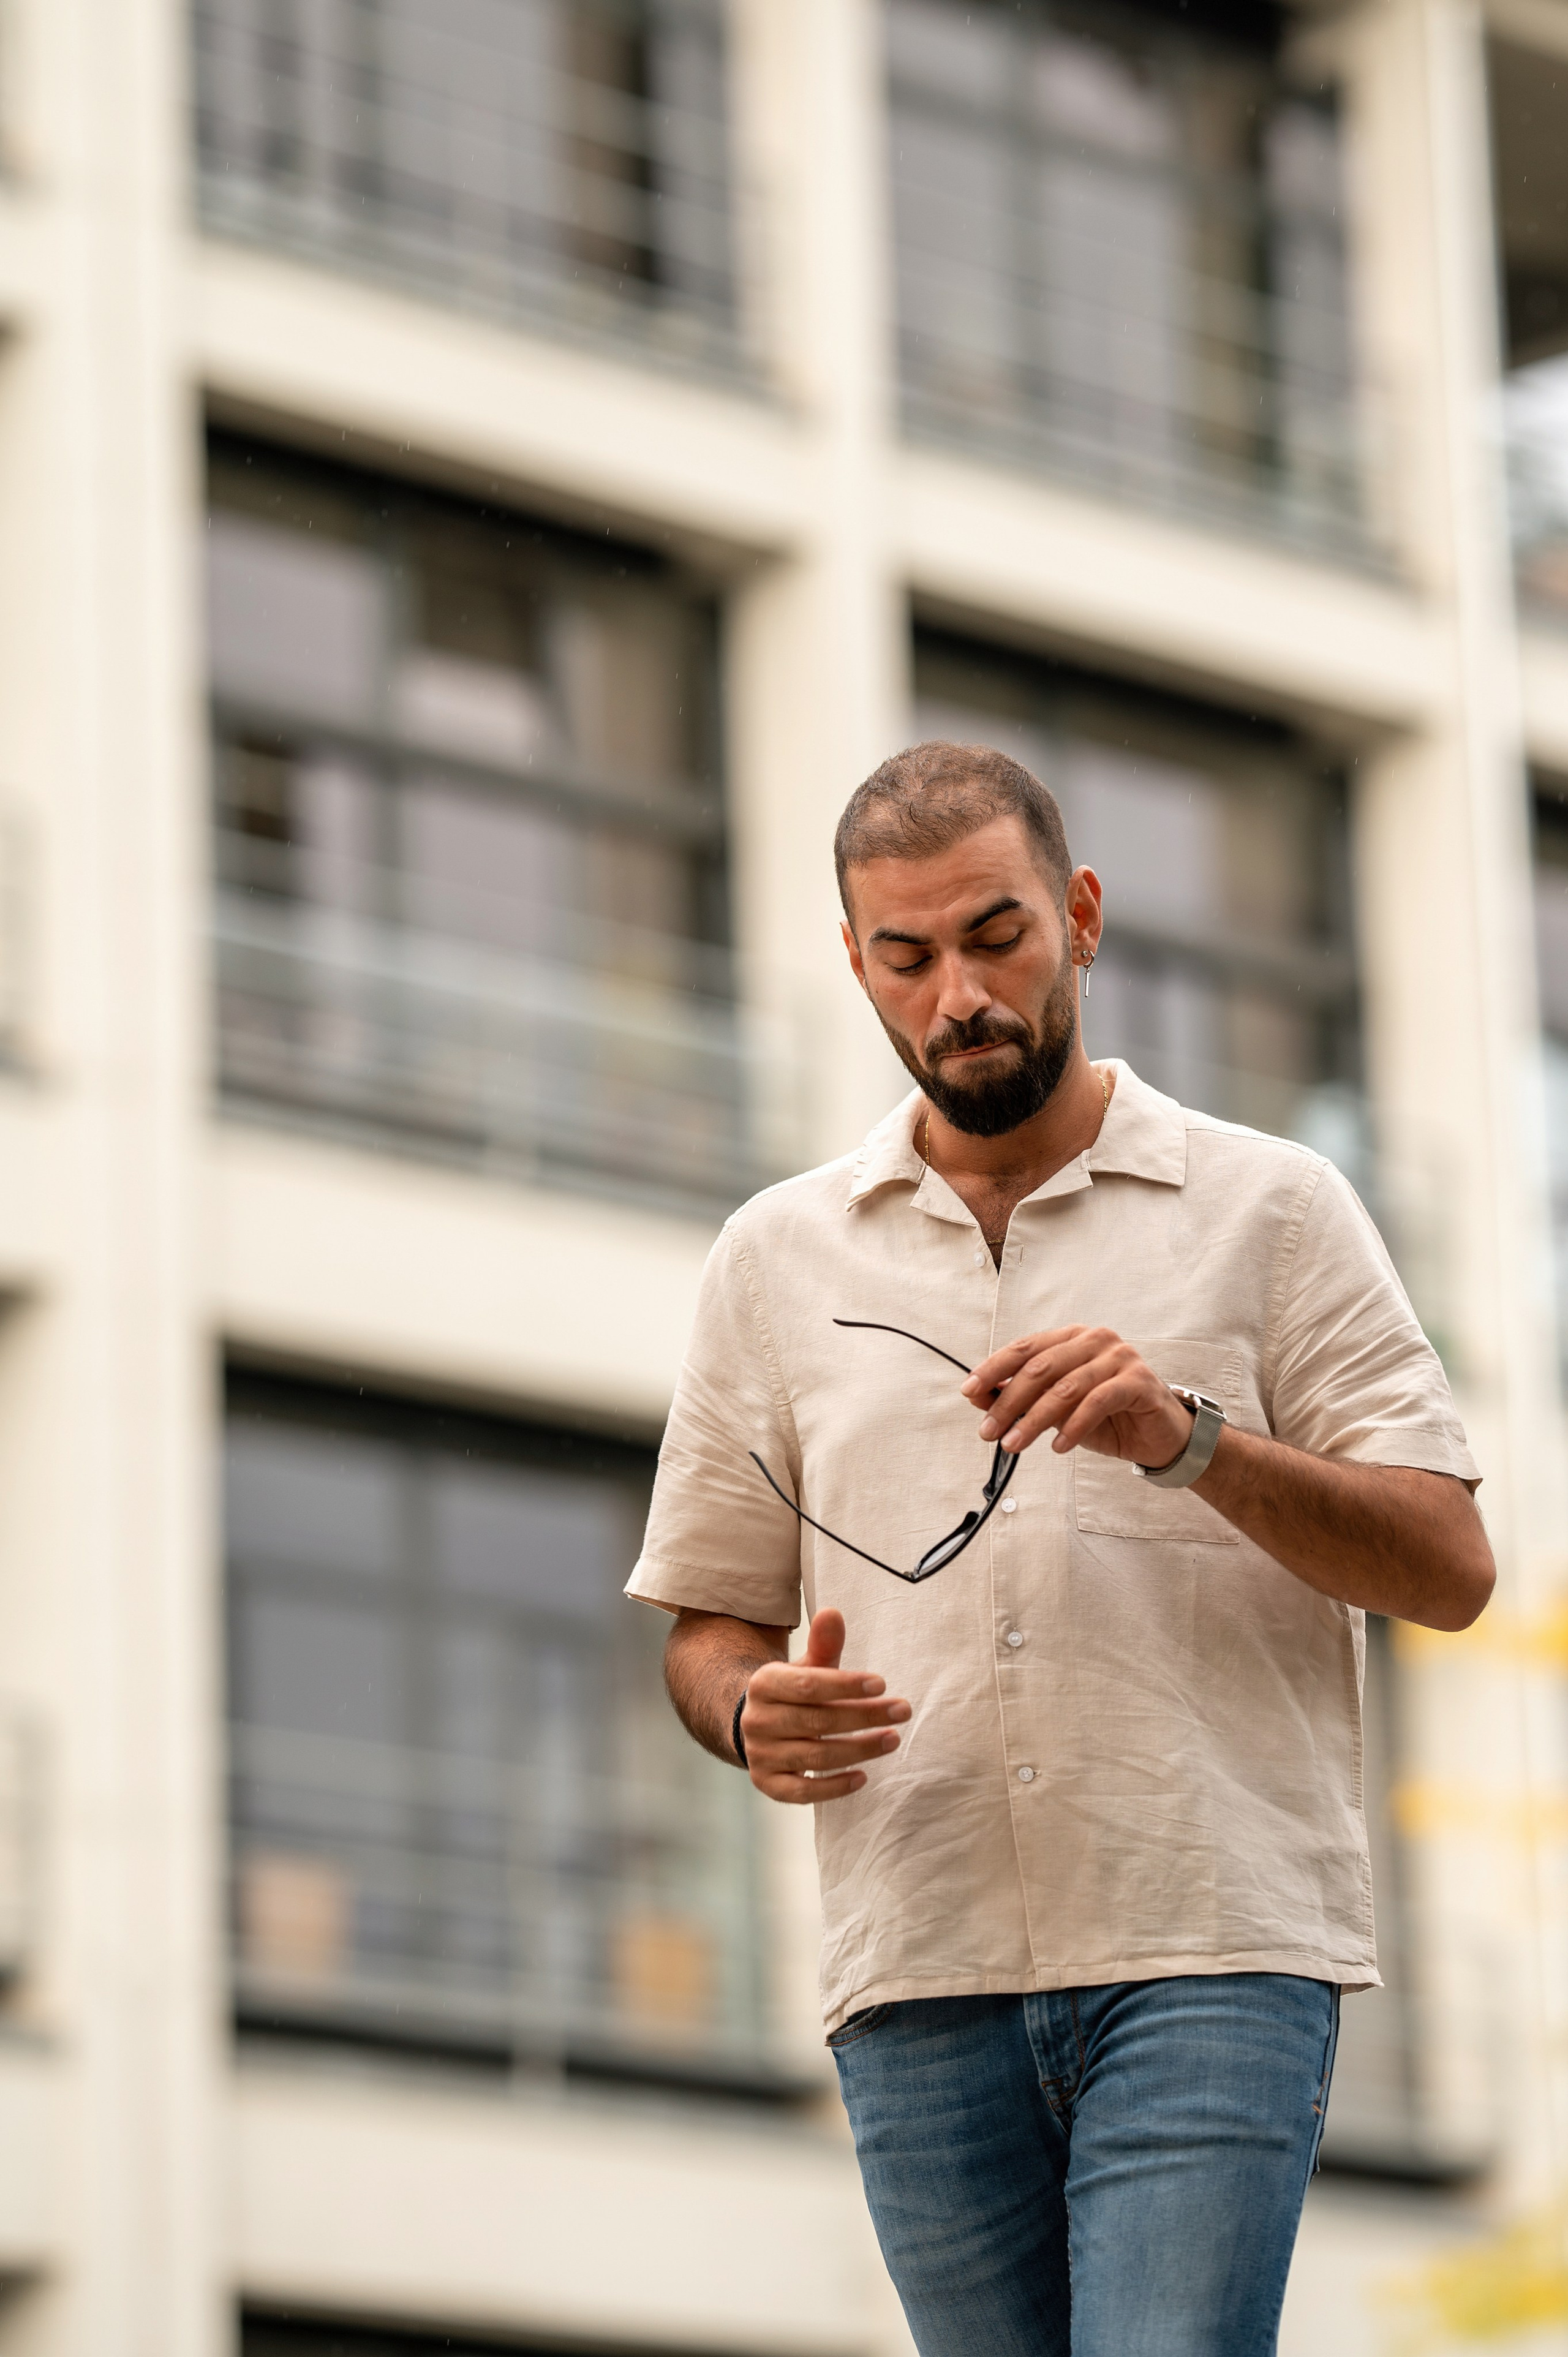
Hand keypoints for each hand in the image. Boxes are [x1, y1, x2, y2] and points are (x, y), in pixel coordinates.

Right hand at [739, 1608, 910, 1804]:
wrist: (758, 1726)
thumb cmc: (794, 1692)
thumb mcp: (806, 1666)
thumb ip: (822, 1644)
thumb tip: (833, 1613)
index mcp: (764, 1683)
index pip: (807, 1685)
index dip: (846, 1685)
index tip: (883, 1684)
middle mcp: (757, 1720)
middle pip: (817, 1721)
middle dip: (864, 1717)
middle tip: (902, 1711)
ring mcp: (761, 1755)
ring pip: (815, 1756)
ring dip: (860, 1750)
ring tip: (893, 1739)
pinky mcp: (768, 1784)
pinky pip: (803, 1792)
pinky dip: (834, 1787)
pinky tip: (863, 1777)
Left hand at [961, 1325, 1193, 1466]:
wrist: (1158, 1436)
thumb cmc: (1106, 1418)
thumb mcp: (1056, 1409)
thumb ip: (1021, 1398)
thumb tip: (976, 1395)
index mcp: (1071, 1338)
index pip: (1024, 1348)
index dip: (993, 1369)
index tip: (968, 1391)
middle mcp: (1094, 1340)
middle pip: (1040, 1367)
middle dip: (1008, 1402)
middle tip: (988, 1431)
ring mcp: (1119, 1357)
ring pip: (1065, 1387)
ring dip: (1034, 1420)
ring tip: (1014, 1445)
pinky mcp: (1138, 1381)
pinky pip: (1097, 1402)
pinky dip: (1073, 1427)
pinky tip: (1058, 1447)